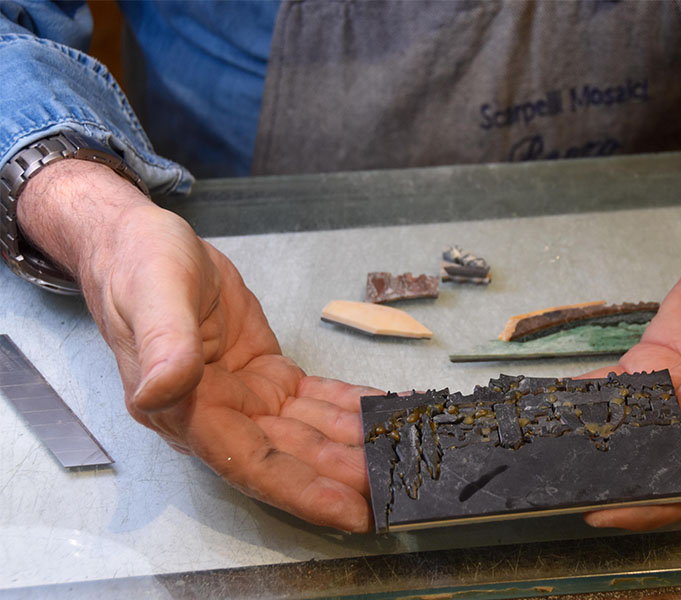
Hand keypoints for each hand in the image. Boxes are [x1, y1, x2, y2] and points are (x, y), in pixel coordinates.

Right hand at [18, 160, 375, 531]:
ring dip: (359, 443)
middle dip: (347, 472)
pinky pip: (318, 399)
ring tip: (409, 450)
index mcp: (188, 411)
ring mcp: (249, 398)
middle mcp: (220, 415)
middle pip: (294, 455)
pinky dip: (355, 405)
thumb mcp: (153, 295)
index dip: (303, 491)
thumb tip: (160, 392)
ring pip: (313, 430)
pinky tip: (390, 410)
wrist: (141, 245)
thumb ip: (163, 346)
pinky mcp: (269, 375)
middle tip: (402, 483)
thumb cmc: (138, 266)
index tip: (351, 512)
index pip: (252, 464)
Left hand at [581, 144, 680, 529]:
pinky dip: (592, 396)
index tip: (611, 512)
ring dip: (597, 441)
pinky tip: (554, 403)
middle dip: (616, 478)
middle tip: (559, 484)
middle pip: (662, 459)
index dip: (662, 500)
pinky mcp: (662, 356)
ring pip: (635, 426)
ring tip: (544, 451)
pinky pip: (623, 385)